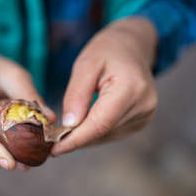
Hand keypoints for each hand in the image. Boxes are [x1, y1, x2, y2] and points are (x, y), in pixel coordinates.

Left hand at [52, 17, 158, 155]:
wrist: (132, 46)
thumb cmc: (106, 51)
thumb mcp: (85, 64)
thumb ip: (76, 95)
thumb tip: (69, 126)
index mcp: (131, 88)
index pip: (99, 124)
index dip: (75, 139)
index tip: (53, 149)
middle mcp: (144, 105)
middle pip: (102, 132)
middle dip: (75, 138)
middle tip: (50, 140)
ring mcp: (145, 114)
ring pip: (106, 135)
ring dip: (84, 136)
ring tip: (62, 131)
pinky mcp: (142, 120)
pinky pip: (112, 132)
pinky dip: (94, 132)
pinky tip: (81, 124)